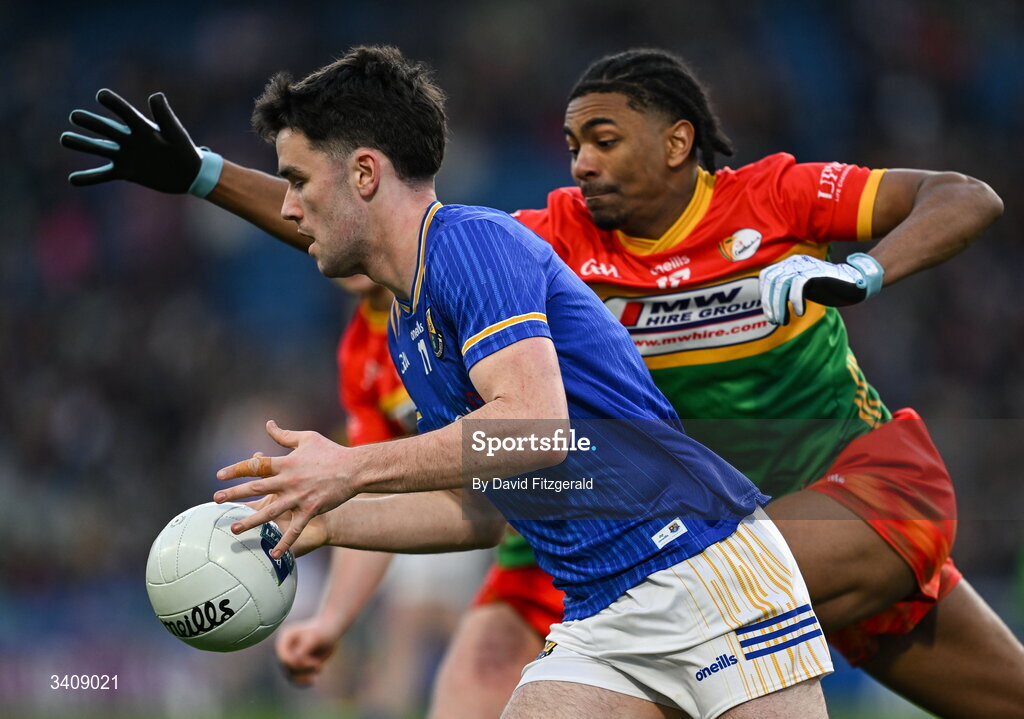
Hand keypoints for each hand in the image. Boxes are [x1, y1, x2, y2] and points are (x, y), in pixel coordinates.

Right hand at [60, 89, 220, 194]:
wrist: (188, 174)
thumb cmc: (185, 150)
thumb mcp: (175, 133)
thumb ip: (165, 115)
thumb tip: (156, 95)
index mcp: (142, 127)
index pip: (124, 112)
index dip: (114, 103)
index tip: (102, 95)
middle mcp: (129, 139)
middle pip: (106, 128)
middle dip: (91, 122)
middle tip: (75, 116)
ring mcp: (125, 155)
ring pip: (99, 148)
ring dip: (82, 144)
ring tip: (65, 139)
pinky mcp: (125, 172)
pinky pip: (103, 174)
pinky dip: (89, 177)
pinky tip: (72, 180)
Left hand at [215, 420, 354, 557]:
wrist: (354, 468)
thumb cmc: (330, 452)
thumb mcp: (307, 438)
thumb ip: (284, 435)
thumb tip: (268, 424)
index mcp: (286, 463)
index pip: (255, 465)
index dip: (236, 470)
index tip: (219, 476)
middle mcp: (289, 480)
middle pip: (256, 487)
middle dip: (234, 494)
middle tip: (216, 501)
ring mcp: (299, 497)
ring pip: (270, 511)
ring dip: (250, 520)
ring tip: (234, 528)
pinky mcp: (310, 510)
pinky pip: (295, 529)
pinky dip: (284, 542)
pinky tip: (273, 554)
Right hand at [275, 618, 341, 686]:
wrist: (330, 630)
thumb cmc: (323, 631)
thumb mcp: (315, 638)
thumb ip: (304, 649)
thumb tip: (295, 661)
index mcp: (285, 639)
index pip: (285, 658)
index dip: (299, 664)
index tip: (316, 663)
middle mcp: (284, 649)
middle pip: (288, 668)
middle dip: (304, 670)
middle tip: (319, 666)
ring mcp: (290, 657)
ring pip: (291, 675)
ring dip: (304, 677)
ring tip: (319, 670)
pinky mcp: (297, 665)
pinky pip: (296, 678)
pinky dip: (304, 681)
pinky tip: (314, 681)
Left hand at [758, 252, 883, 324]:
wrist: (855, 283)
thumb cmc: (829, 288)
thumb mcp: (803, 290)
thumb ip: (787, 292)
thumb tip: (769, 309)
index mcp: (790, 264)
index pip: (767, 276)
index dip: (764, 295)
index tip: (770, 313)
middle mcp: (795, 261)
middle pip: (772, 281)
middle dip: (770, 304)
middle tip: (775, 321)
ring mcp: (805, 265)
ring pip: (782, 283)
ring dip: (779, 305)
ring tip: (783, 322)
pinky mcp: (816, 271)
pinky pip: (798, 284)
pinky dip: (796, 300)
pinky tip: (800, 313)